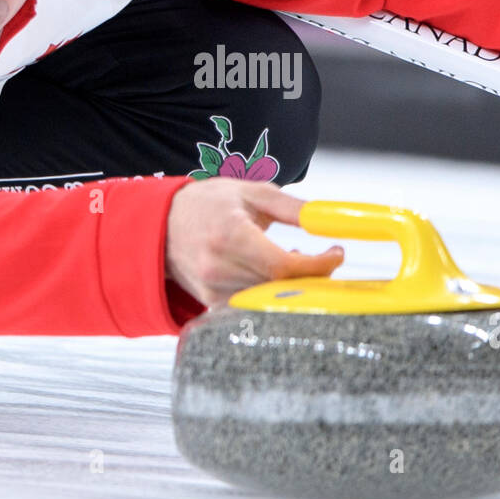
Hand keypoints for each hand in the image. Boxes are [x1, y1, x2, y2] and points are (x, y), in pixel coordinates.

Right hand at [165, 178, 343, 307]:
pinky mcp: (210, 303)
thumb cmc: (209, 204)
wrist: (162, 223)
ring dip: (291, 285)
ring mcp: (212, 289)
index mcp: (230, 235)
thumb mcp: (251, 193)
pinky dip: (271, 293)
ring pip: (269, 299)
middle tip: (325, 259)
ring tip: (290, 257)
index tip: (336, 254)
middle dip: (312, 276)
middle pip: (281, 287)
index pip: (283, 266)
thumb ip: (292, 208)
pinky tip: (271, 273)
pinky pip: (253, 305)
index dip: (317, 265)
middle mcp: (218, 267)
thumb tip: (327, 218)